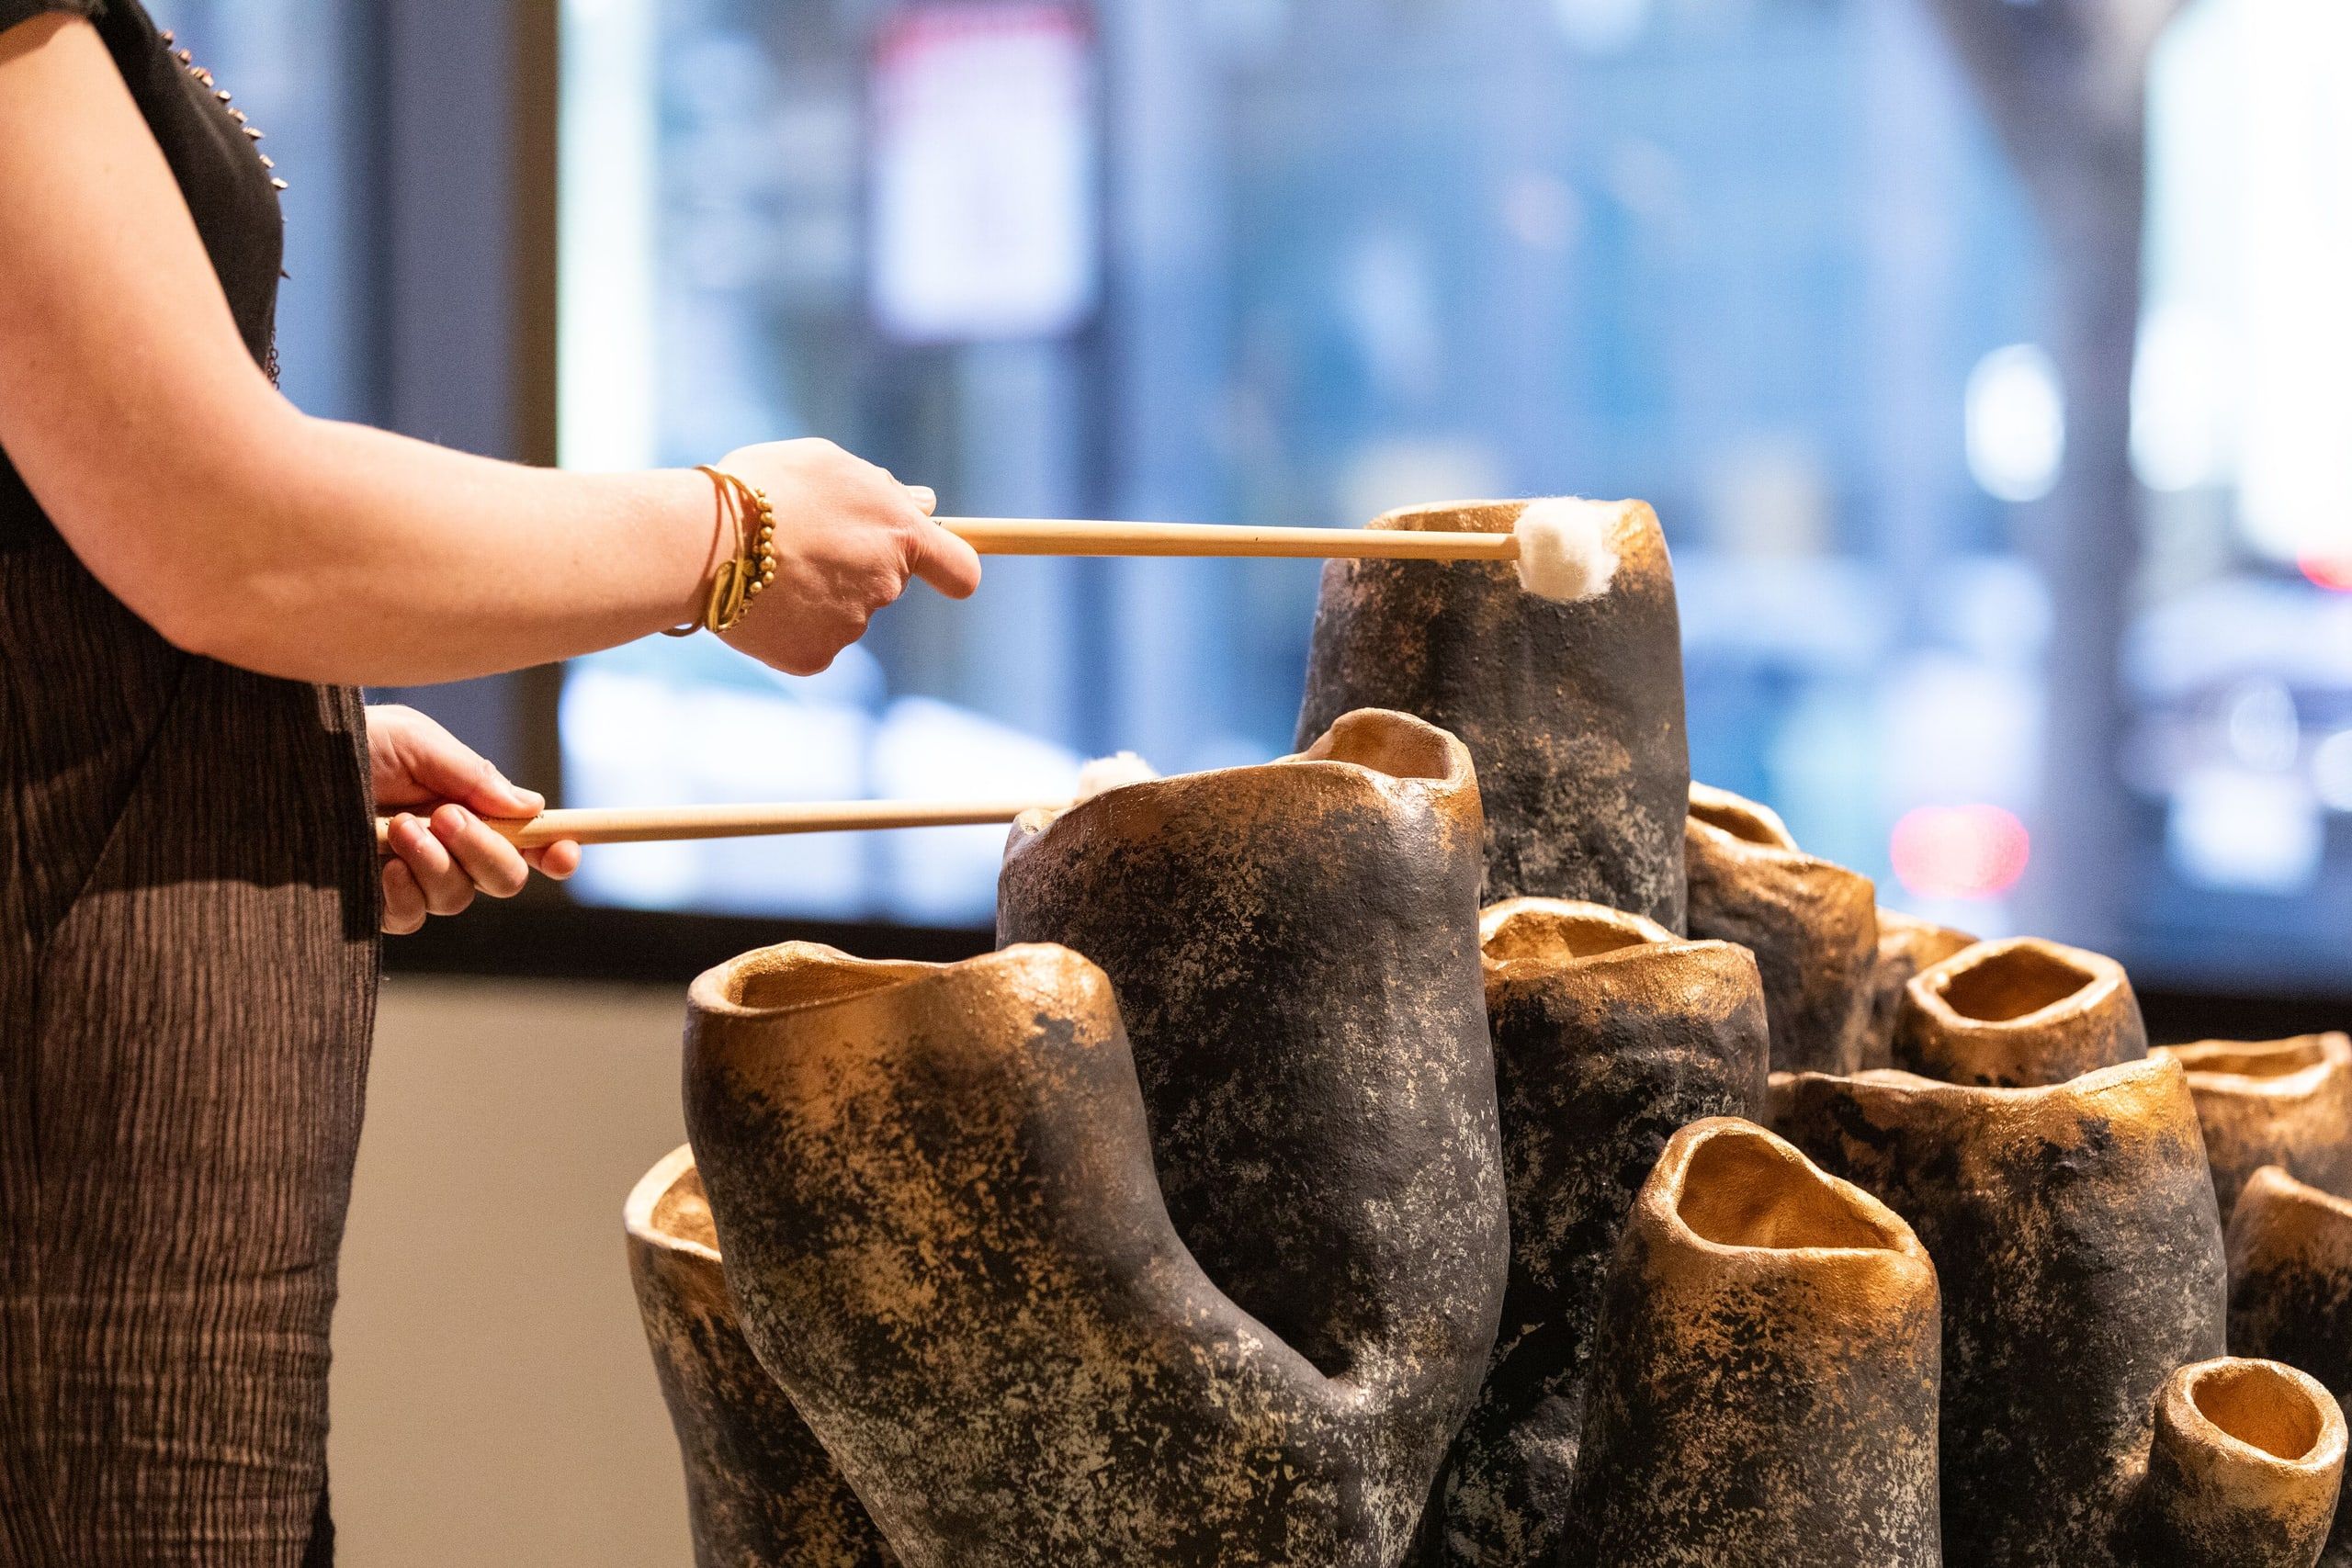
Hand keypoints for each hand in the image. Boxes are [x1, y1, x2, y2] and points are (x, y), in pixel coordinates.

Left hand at [368, 704, 580, 934]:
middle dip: (486, 851)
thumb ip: (472, 774)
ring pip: (458, 898)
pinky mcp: (375, 902)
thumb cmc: (351, 744)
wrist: (282, 763)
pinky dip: (405, 892)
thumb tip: (528, 806)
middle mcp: (448, 850)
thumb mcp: (417, 742)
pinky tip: (381, 864)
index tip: (564, 851)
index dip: (556, 851)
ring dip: (437, 864)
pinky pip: (411, 917)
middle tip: (447, 816)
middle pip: (504, 879)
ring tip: (398, 826)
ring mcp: (412, 878)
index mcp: (470, 808)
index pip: (528, 841)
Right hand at [704, 439, 981, 675]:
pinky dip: (790, 624)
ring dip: (818, 591)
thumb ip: (882, 488)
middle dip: (856, 563)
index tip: (941, 568)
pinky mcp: (816, 656)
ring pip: (846, 610)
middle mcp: (886, 584)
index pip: (959, 568)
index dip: (951, 568)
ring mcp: (852, 625)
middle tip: (800, 540)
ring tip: (766, 565)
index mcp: (899, 533)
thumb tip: (926, 504)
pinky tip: (758, 600)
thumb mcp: (825, 464)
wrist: (696, 543)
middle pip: (888, 582)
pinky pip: (812, 640)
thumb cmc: (759, 489)